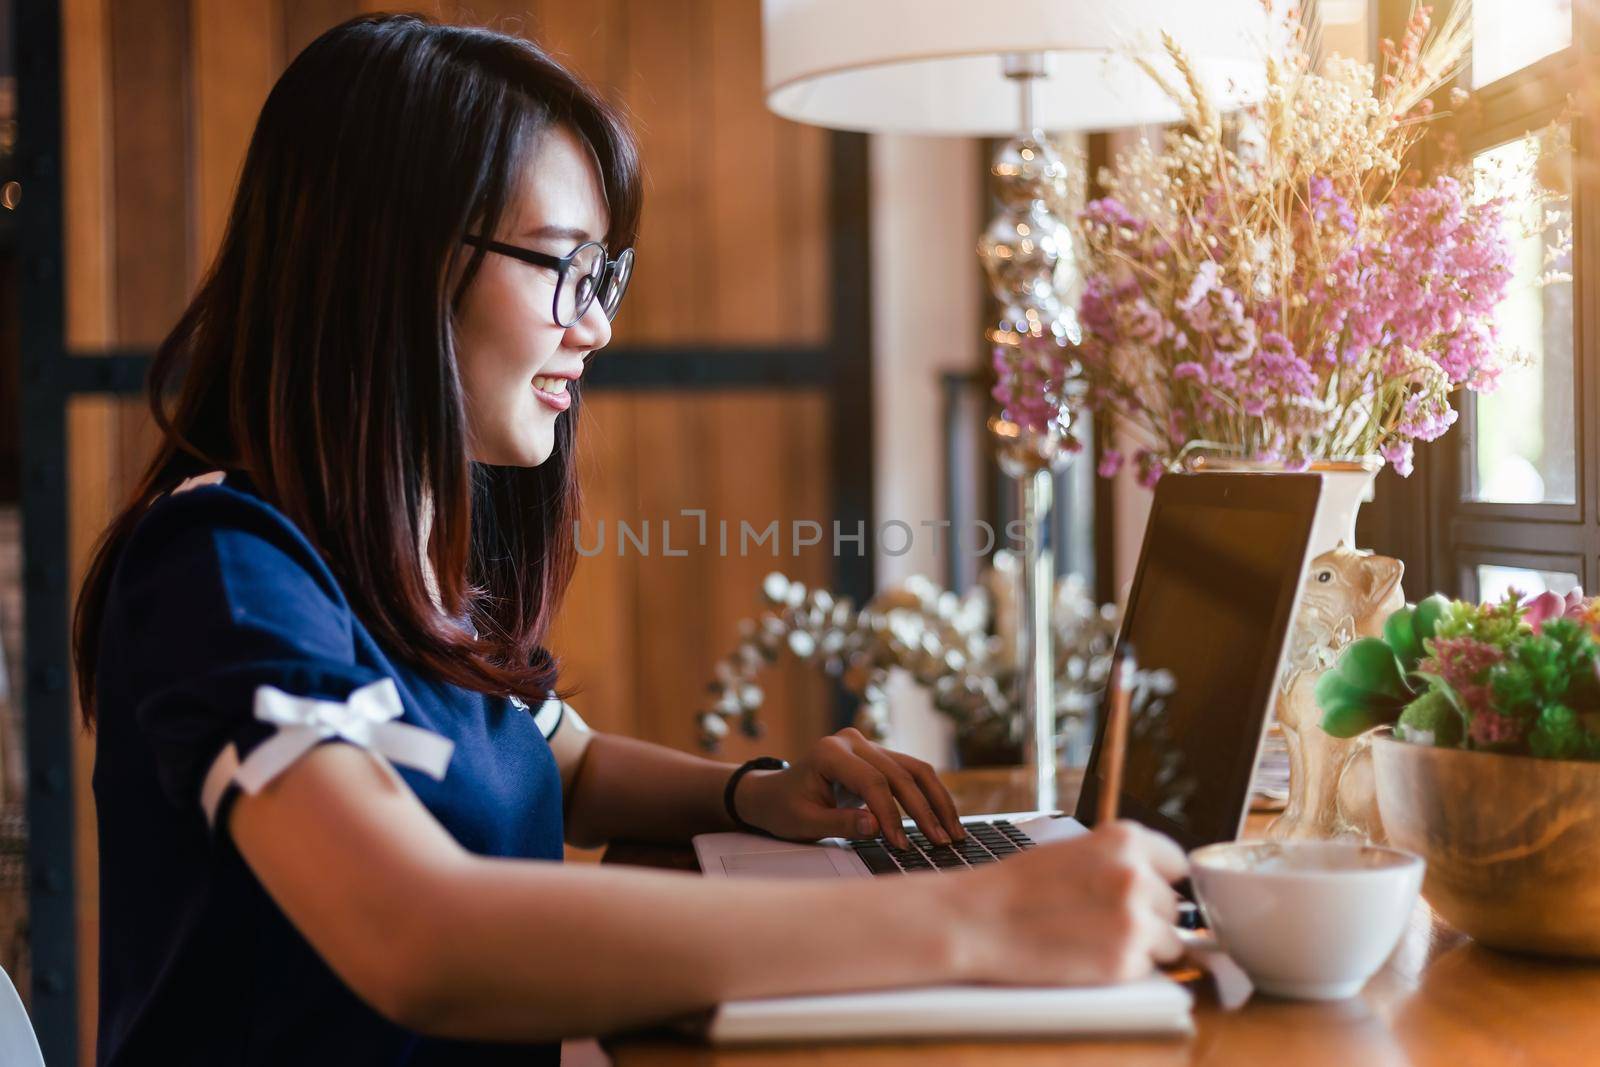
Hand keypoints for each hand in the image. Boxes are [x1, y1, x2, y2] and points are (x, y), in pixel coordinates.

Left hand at [732, 728, 965, 847]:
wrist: (774, 794)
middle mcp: (852, 742)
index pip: (872, 782)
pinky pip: (911, 773)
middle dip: (923, 811)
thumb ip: (839, 824)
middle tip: (940, 842)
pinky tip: (943, 819)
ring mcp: (868, 746)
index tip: (901, 843)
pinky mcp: (879, 757)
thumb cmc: (784, 808)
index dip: (890, 814)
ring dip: (937, 801)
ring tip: (953, 832)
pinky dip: (929, 796)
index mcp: (829, 752)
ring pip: (914, 769)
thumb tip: (876, 826)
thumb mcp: (804, 823)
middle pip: (899, 774)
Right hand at [952, 821, 1187, 984]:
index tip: (1146, 892)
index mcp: (1125, 839)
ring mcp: (1134, 921)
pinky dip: (1124, 968)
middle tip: (1100, 919)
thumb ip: (1120, 862)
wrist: (979, 921)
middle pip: (1173, 906)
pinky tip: (1087, 956)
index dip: (1159, 881)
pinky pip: (1147, 969)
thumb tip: (1159, 884)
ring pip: (1169, 941)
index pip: (1177, 863)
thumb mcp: (1075, 851)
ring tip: (1094, 938)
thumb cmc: (1017, 887)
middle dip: (1148, 915)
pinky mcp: (1125, 962)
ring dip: (1142, 945)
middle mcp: (1137, 875)